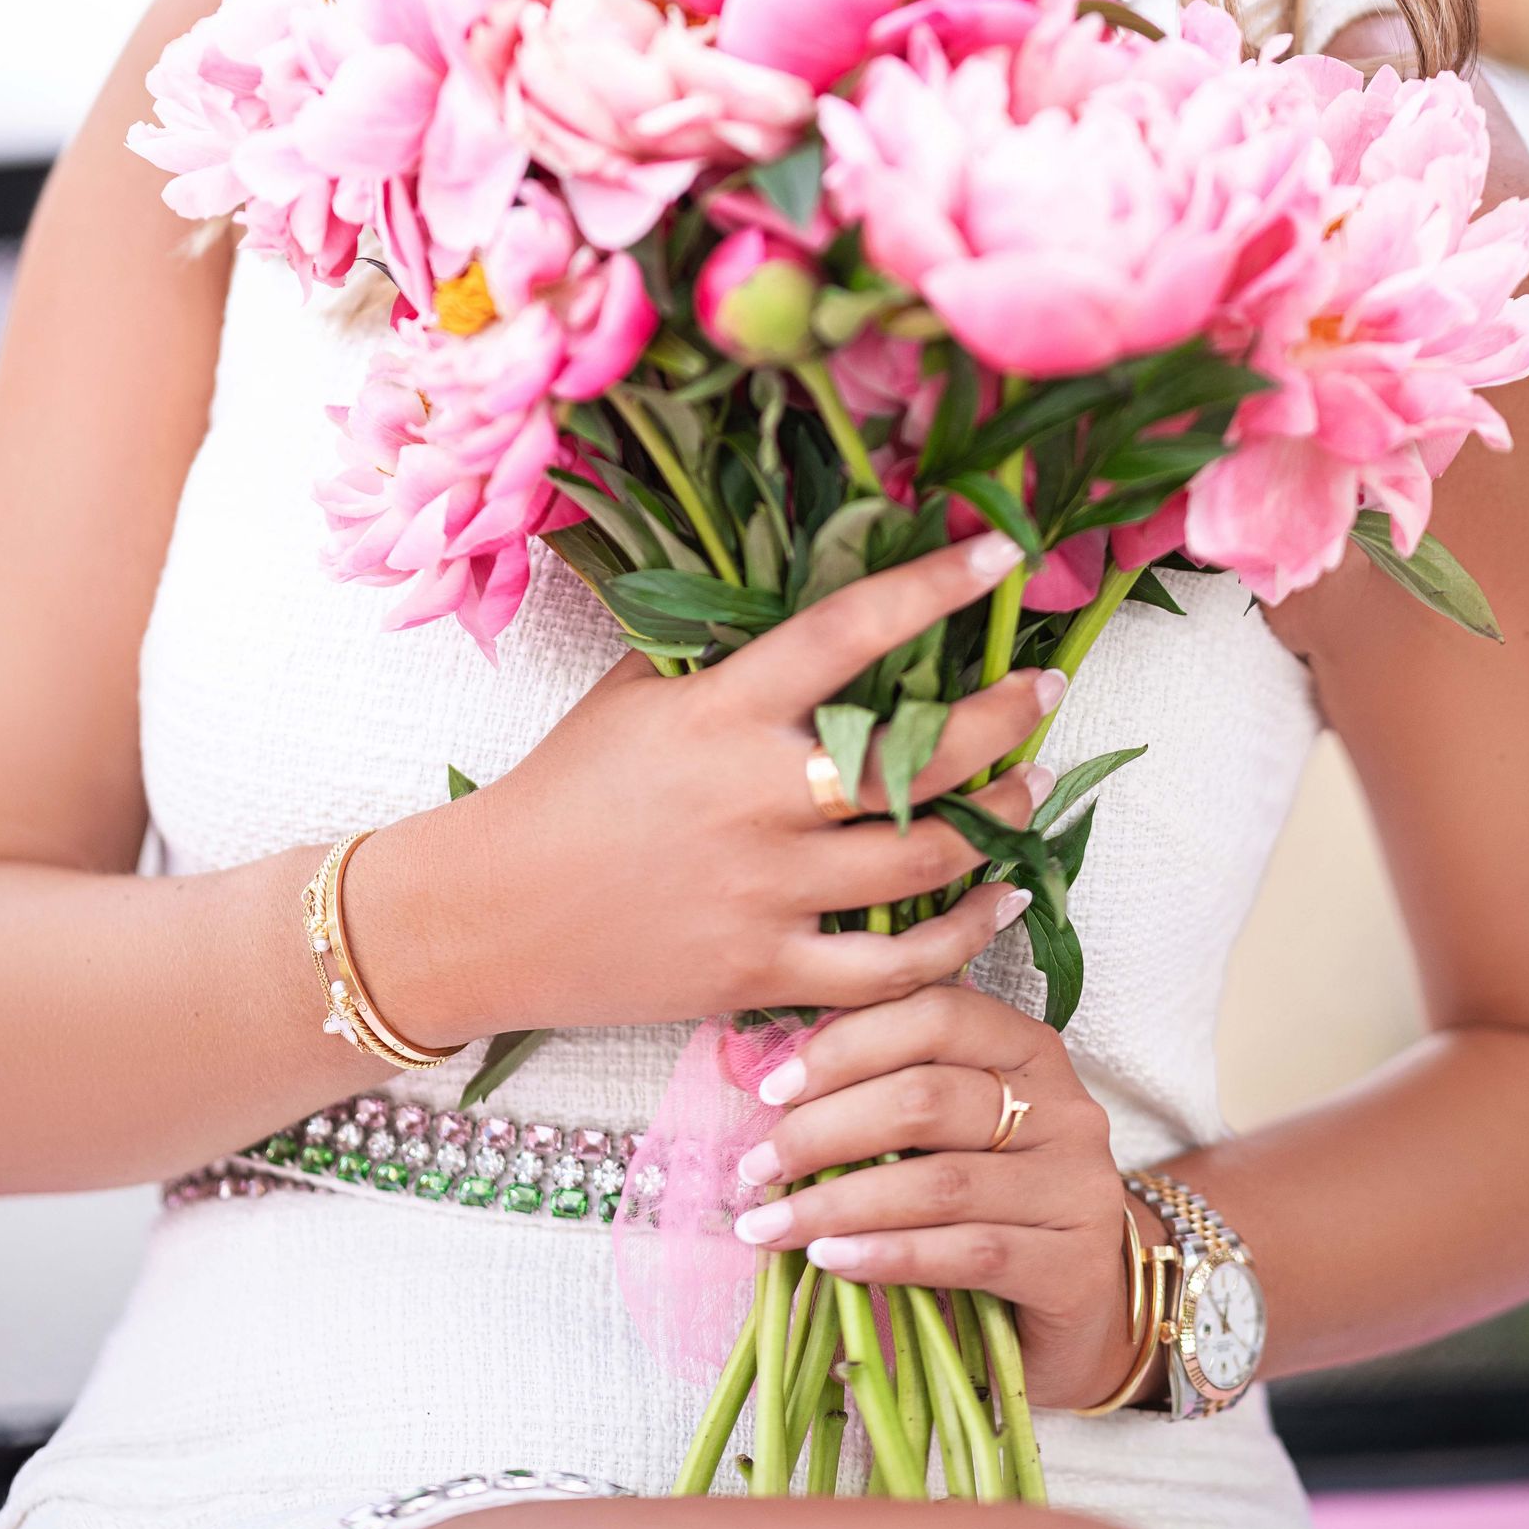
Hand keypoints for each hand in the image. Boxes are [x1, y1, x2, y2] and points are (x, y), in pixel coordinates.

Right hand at [358, 532, 1062, 1040]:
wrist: (486, 916)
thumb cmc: (565, 788)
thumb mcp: (634, 692)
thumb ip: (723, 652)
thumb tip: (816, 593)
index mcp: (719, 714)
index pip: (845, 634)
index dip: (930, 589)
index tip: (997, 555)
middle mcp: (753, 798)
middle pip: (915, 757)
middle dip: (1002, 719)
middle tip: (1043, 693)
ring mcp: (762, 892)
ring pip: (924, 857)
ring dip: (1000, 818)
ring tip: (1033, 786)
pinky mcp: (761, 972)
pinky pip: (891, 966)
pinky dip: (960, 934)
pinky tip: (995, 898)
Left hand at [726, 981, 1141, 1411]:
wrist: (1086, 1308)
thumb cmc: (997, 1206)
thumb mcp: (952, 1136)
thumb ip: (892, 1095)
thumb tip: (774, 1084)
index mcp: (1030, 1051)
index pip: (937, 1014)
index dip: (848, 1044)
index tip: (773, 1090)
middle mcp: (1065, 1108)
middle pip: (928, 1097)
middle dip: (826, 1130)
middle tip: (757, 1166)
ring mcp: (1077, 1187)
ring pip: (940, 1181)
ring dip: (839, 1203)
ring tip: (771, 1225)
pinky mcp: (1074, 1265)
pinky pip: (966, 1253)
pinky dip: (888, 1256)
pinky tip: (833, 1261)